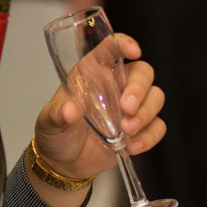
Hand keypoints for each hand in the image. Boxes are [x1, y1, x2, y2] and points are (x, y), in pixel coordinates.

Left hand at [35, 33, 166, 178]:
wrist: (63, 163)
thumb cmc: (56, 132)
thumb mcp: (49, 122)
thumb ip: (58, 115)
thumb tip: (69, 111)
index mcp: (92, 72)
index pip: (111, 48)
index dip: (124, 44)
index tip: (133, 51)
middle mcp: (115, 85)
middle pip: (142, 72)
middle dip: (139, 88)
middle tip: (127, 108)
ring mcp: (130, 107)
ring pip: (155, 96)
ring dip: (146, 113)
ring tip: (126, 130)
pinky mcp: (140, 129)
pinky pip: (158, 126)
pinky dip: (149, 136)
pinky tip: (132, 146)